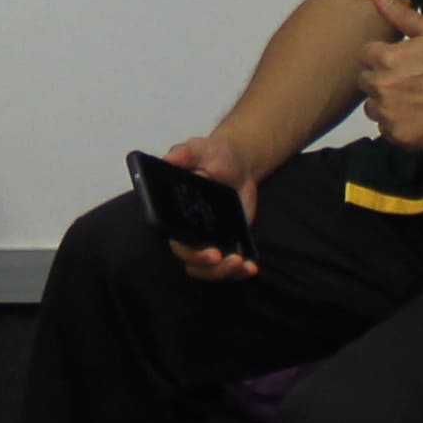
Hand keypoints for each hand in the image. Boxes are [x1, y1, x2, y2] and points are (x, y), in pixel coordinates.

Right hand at [157, 133, 262, 284]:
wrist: (237, 163)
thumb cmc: (214, 155)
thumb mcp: (202, 148)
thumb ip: (185, 152)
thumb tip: (170, 158)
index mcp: (176, 213)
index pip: (177, 240)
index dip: (190, 252)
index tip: (210, 252)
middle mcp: (190, 231)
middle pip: (191, 261)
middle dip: (208, 266)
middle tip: (225, 257)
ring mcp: (209, 239)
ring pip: (207, 270)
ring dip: (223, 273)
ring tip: (242, 265)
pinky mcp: (227, 243)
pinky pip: (227, 266)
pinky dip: (239, 272)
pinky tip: (252, 267)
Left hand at [359, 0, 422, 149]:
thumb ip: (401, 15)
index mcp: (386, 59)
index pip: (365, 55)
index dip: (381, 57)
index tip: (399, 62)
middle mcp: (381, 87)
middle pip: (365, 82)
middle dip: (381, 79)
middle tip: (406, 81)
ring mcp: (388, 114)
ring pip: (372, 107)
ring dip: (385, 103)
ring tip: (409, 100)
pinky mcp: (397, 135)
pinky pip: (385, 128)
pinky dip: (396, 124)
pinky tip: (414, 116)